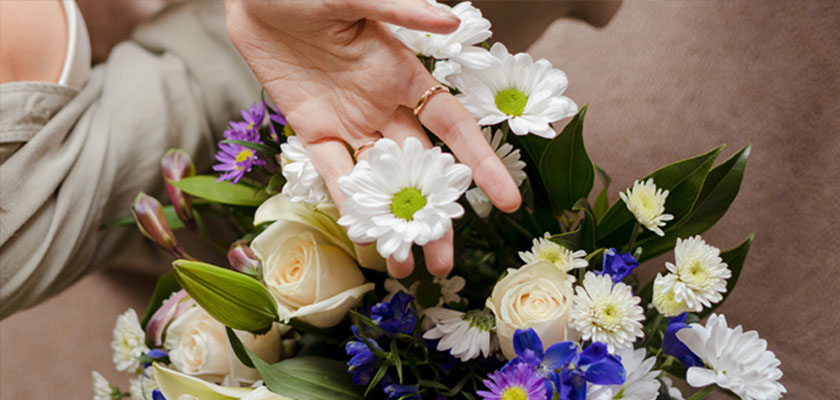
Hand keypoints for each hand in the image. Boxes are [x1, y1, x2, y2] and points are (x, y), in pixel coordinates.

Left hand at [223, 0, 520, 277]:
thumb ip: (399, 10)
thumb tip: (448, 20)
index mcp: (406, 74)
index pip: (455, 129)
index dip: (483, 164)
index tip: (507, 202)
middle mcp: (384, 106)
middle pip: (419, 170)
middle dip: (434, 216)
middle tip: (444, 264)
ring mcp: (349, 121)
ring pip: (379, 181)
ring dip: (392, 222)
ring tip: (403, 268)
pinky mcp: (311, 128)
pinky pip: (332, 172)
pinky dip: (346, 203)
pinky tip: (361, 237)